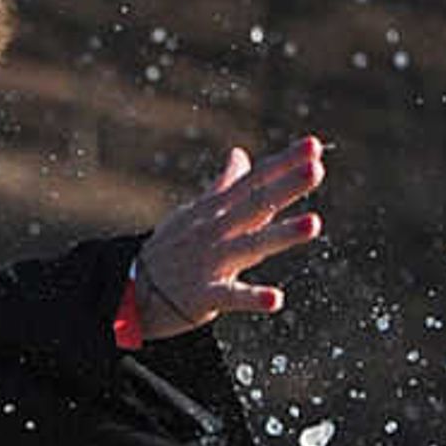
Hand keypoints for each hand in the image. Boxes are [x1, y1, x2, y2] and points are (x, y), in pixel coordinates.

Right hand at [132, 137, 323, 336]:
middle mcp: (214, 231)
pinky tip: (276, 299)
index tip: (314, 145)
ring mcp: (208, 262)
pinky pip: (230, 296)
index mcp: (215, 212)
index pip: (254, 181)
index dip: (283, 164)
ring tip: (314, 224)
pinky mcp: (202, 295)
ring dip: (282, 235)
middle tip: (316, 170)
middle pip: (254, 205)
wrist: (128, 292)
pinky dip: (252, 298)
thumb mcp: (193, 214)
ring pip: (250, 245)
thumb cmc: (168, 251)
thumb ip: (224, 186)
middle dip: (286, 187)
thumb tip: (240, 154)